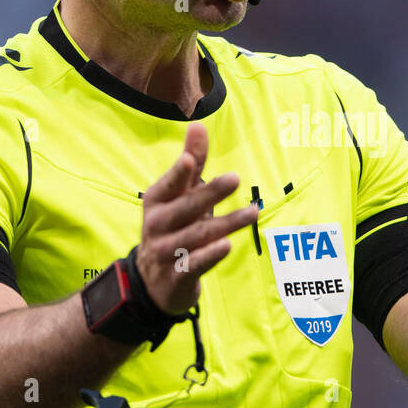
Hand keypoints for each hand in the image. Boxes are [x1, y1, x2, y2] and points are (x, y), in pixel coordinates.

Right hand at [135, 122, 258, 315]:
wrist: (154, 282)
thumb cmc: (172, 227)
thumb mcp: (177, 196)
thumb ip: (190, 164)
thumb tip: (198, 125)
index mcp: (156, 202)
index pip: (168, 185)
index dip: (177, 174)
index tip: (187, 160)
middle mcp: (157, 226)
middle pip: (186, 208)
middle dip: (210, 193)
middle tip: (235, 178)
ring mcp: (165, 252)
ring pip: (198, 236)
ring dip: (227, 223)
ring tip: (253, 212)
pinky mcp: (177, 277)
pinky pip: (194, 265)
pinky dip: (209, 256)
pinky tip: (227, 245)